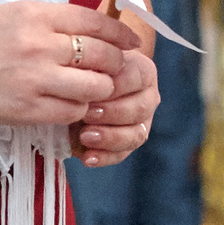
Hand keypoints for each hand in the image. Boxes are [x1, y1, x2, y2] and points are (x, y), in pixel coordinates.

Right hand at [0, 1, 143, 128]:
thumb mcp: (13, 13)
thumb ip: (52, 19)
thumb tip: (94, 26)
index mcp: (35, 15)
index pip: (94, 21)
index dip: (121, 33)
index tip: (132, 42)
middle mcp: (38, 45)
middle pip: (102, 55)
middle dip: (116, 63)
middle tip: (116, 69)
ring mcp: (34, 79)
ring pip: (94, 87)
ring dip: (100, 89)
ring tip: (93, 89)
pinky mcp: (27, 109)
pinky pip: (72, 111)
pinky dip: (79, 109)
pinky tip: (71, 104)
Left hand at [73, 46, 158, 167]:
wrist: (75, 91)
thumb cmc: (83, 73)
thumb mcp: (86, 66)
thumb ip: (91, 70)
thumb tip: (87, 80)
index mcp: (143, 71)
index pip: (137, 77)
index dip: (115, 86)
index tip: (92, 92)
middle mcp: (148, 97)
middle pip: (139, 108)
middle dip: (111, 113)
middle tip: (85, 114)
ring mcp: (142, 123)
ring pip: (136, 135)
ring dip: (109, 137)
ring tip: (85, 136)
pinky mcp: (128, 145)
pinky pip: (122, 154)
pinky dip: (104, 157)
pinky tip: (87, 157)